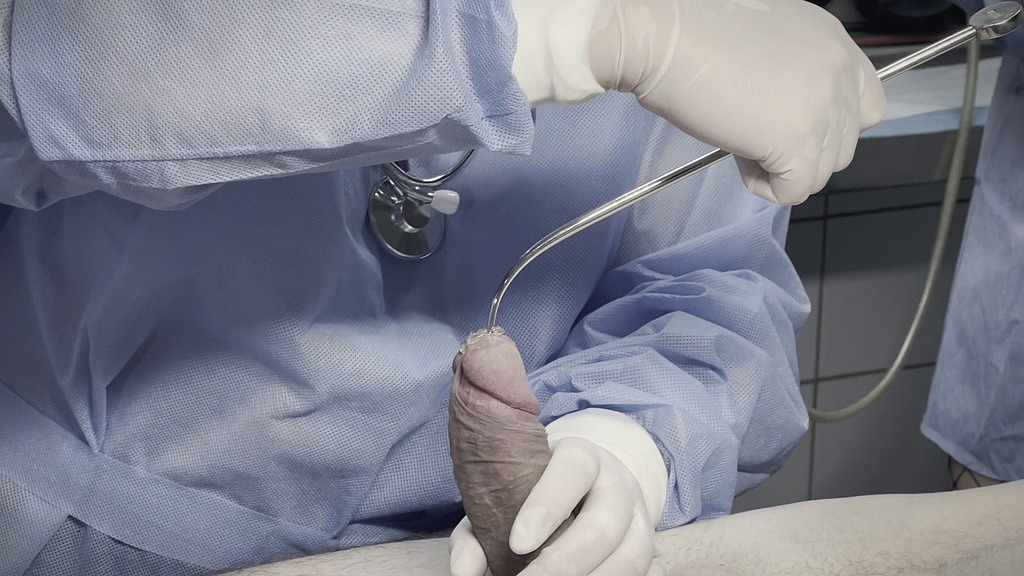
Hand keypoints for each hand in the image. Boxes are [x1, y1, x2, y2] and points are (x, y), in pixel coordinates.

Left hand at [450, 436, 662, 575]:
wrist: (595, 481)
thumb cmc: (536, 489)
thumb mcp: (507, 495)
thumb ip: (479, 530)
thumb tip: (464, 572)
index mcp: (582, 456)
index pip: (572, 470)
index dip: (547, 506)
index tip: (517, 543)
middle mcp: (617, 483)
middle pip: (603, 524)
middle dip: (565, 562)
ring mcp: (638, 517)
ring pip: (629, 555)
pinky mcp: (647, 547)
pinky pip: (638, 572)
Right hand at [512, 0, 885, 204]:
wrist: (666, 36)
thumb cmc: (693, 31)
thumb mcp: (765, 42)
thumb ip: (795, 74)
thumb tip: (786, 116)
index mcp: (834, 43)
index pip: (867, 107)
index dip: (828, 128)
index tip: (790, 127)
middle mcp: (838, 74)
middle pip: (843, 147)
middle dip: (800, 152)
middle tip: (752, 132)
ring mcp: (822, 109)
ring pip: (820, 173)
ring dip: (780, 169)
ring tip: (740, 140)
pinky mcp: (795, 141)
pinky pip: (794, 191)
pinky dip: (763, 186)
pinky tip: (737, 157)